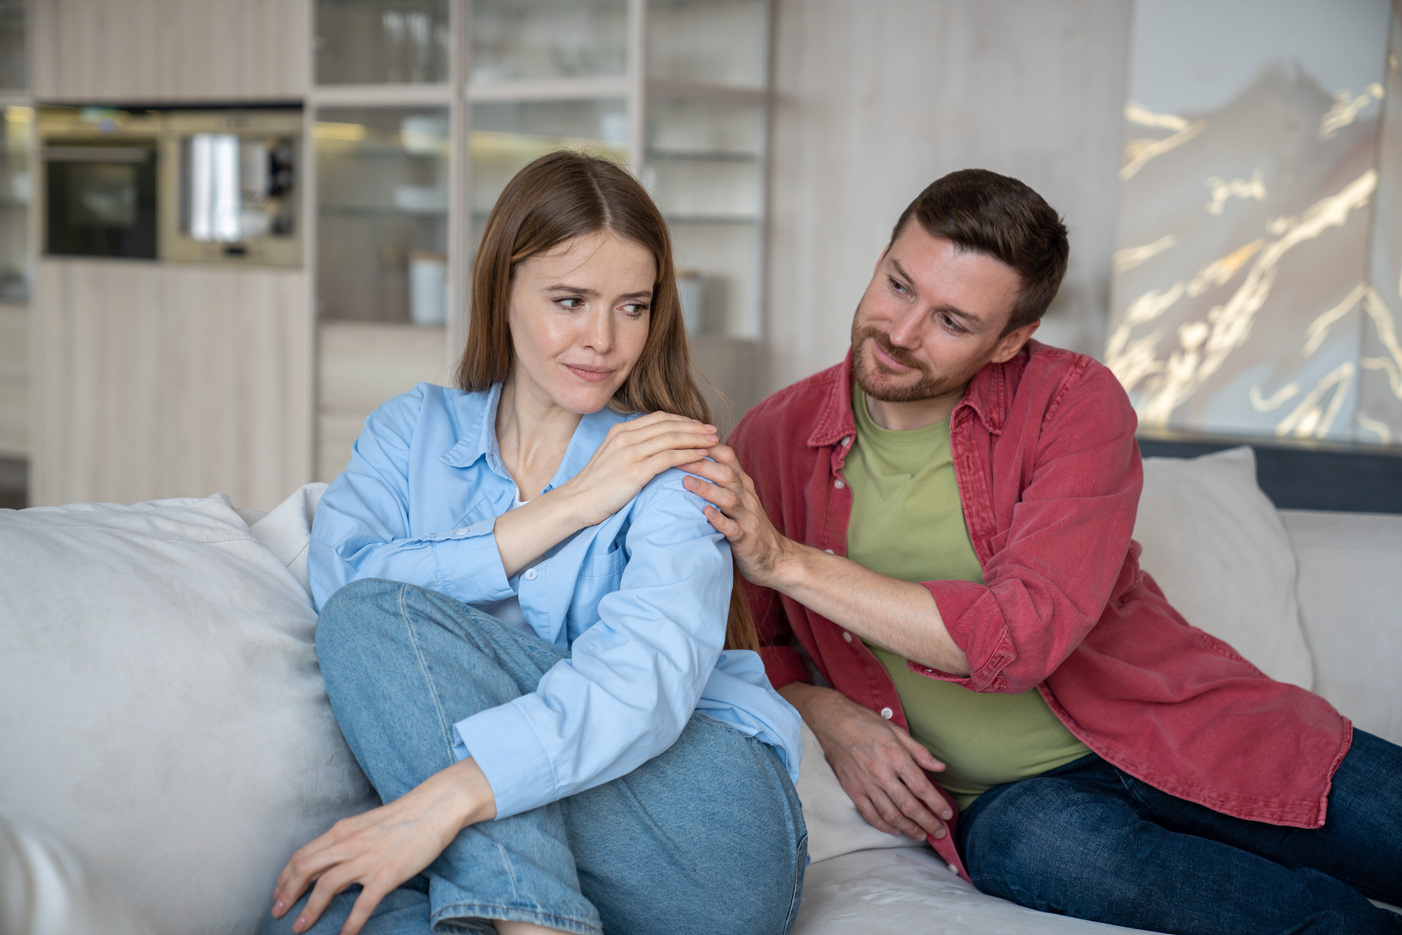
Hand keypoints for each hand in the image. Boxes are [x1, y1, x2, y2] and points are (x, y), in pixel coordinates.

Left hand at [271, 758, 494, 934]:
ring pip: (326, 886)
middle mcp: (349, 844)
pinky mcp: (387, 874)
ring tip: (299, 928)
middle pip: (305, 869)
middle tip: (278, 914)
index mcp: (342, 831)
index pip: (302, 855)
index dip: (284, 877)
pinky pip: (363, 903)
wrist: (434, 808)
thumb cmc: (402, 817)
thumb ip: (345, 842)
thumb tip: (329, 862)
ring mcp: (368, 859)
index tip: (278, 894)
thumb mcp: (364, 824)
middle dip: (286, 894)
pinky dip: (350, 922)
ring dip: (309, 910)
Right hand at [559, 411, 718, 527]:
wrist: (577, 501)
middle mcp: (625, 436)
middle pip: (669, 425)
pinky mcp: (635, 471)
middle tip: (713, 431)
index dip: (682, 420)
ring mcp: (630, 452)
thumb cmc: (596, 484)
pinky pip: (669, 458)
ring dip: (696, 439)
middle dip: (695, 427)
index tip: (699, 425)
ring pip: (672, 438)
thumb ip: (631, 446)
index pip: (659, 418)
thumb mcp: (612, 456)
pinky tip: (701, 456)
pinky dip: (688, 455)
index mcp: (620, 430)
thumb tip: (655, 444)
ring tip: (713, 442)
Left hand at [680, 444, 791, 587]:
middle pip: (726, 474)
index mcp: (742, 485)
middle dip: (701, 464)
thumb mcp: (738, 498)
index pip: (727, 457)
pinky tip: (706, 514)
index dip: (708, 446)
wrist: (777, 558)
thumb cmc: (749, 526)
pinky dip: (720, 520)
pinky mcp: (747, 539)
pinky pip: (734, 528)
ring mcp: (748, 518)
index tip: (684, 438)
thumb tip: (691, 461)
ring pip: (729, 498)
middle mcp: (746, 497)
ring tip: (686, 482)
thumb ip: (720, 481)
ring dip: (707, 489)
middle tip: (676, 458)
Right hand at [783, 683, 951, 839]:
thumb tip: (939, 767)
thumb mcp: (897, 731)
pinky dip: (883, 826)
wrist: (833, 722)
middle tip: (939, 833)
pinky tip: (895, 831)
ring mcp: (865, 784)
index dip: (936, 803)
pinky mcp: (852, 789)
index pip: (921, 786)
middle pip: (909, 805)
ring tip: (922, 836)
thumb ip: (919, 752)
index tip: (947, 814)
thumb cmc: (866, 723)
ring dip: (909, 828)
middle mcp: (881, 773)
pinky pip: (870, 814)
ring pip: (890, 814)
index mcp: (895, 756)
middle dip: (927, 822)